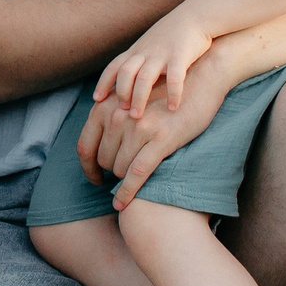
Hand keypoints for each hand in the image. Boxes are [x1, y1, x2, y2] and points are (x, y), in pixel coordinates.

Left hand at [75, 85, 224, 205]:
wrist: (201, 81)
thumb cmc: (164, 95)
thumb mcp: (130, 99)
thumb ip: (110, 117)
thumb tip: (95, 150)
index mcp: (106, 105)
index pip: (84, 145)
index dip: (87, 168)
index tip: (95, 178)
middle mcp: (118, 115)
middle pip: (103, 160)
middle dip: (113, 170)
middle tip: (126, 172)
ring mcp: (139, 127)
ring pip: (119, 169)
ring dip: (125, 178)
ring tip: (138, 173)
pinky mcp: (161, 139)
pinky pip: (136, 174)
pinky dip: (126, 192)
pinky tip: (122, 204)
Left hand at [97, 19, 213, 117]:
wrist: (196, 15)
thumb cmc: (173, 34)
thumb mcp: (149, 45)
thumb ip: (139, 61)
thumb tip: (128, 84)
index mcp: (137, 50)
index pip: (114, 67)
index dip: (103, 83)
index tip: (96, 100)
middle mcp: (146, 52)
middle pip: (125, 73)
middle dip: (120, 94)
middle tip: (120, 112)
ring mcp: (162, 54)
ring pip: (144, 78)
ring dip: (139, 98)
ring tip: (137, 116)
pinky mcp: (181, 56)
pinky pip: (175, 78)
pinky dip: (173, 94)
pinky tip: (172, 108)